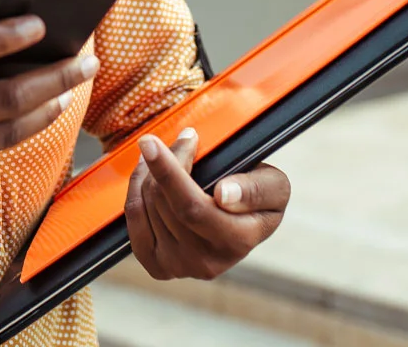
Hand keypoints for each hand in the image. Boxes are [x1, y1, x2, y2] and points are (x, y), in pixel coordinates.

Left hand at [123, 128, 289, 279]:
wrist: (241, 227)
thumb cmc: (257, 199)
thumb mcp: (274, 186)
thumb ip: (255, 189)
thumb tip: (224, 194)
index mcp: (236, 242)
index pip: (191, 207)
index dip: (168, 173)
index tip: (150, 142)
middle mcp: (205, 262)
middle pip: (164, 201)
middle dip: (164, 161)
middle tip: (180, 139)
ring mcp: (177, 267)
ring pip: (146, 205)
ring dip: (149, 172)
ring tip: (166, 155)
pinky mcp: (156, 265)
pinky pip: (133, 218)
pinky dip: (136, 189)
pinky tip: (148, 173)